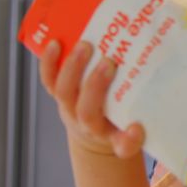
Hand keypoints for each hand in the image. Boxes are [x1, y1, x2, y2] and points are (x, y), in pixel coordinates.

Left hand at [39, 40, 144, 158]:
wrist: (90, 127)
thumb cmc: (116, 121)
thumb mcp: (132, 126)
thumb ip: (138, 128)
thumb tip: (138, 127)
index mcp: (111, 134)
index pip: (122, 143)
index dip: (129, 139)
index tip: (137, 128)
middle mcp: (86, 123)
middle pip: (87, 110)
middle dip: (97, 86)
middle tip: (109, 62)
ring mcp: (69, 107)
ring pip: (64, 92)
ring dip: (73, 68)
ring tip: (85, 46)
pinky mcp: (57, 92)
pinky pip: (49, 79)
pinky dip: (49, 62)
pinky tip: (55, 43)